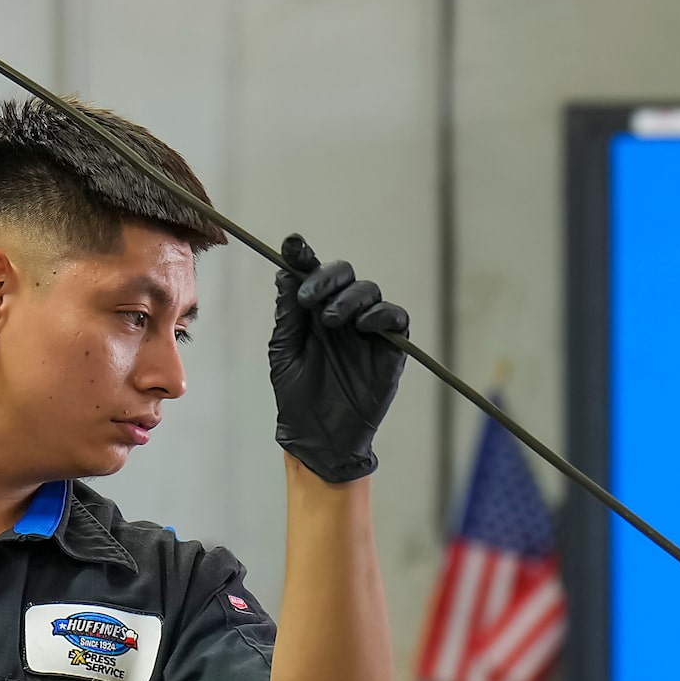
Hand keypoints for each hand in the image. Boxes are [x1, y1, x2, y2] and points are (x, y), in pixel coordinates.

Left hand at [269, 235, 408, 484]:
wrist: (319, 436)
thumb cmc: (297, 395)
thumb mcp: (284, 352)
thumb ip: (289, 314)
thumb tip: (284, 274)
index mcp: (313, 311)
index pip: (311, 273)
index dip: (303, 255)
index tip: (292, 245)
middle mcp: (341, 313)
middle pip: (344, 274)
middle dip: (327, 278)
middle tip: (309, 300)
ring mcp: (367, 329)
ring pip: (368, 291)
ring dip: (349, 298)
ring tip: (331, 321)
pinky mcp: (390, 347)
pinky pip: (395, 317)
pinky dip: (381, 314)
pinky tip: (362, 326)